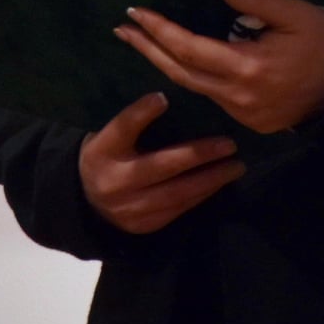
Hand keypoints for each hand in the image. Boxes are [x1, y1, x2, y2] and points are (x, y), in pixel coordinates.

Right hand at [77, 92, 243, 233]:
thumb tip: (173, 97)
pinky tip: (219, 183)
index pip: (122, 128)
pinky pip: (178, 210)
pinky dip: (201, 195)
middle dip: (198, 155)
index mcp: (103, 150)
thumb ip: (136, 121)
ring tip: (235, 166)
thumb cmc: (110, 155)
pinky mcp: (144, 225)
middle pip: (160, 166)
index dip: (141, 113)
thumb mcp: (113, 135)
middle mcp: (114, 181)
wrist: (87, 201)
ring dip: (210, 180)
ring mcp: (129, 208)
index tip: (164, 98)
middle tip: (230, 144)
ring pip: (176, 193)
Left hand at [116, 0, 323, 134]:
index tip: (135, 12)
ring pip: (194, 88)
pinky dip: (192, 78)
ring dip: (165, 64)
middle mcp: (237, 96)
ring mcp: (242, 114)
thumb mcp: (297, 13)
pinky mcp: (249, 122)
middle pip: (179, 73)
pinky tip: (181, 63)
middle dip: (147, 49)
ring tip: (143, 42)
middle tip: (122, 29)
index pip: (189, 48)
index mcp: (247, 67)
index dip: (159, 30)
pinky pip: (213, 98)